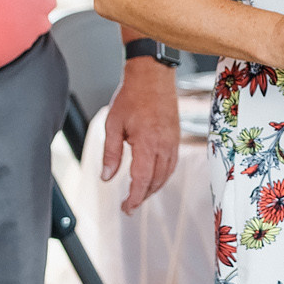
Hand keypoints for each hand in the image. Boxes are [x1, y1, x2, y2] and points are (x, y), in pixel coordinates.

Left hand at [100, 57, 183, 214]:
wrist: (152, 75)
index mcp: (147, 143)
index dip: (134, 197)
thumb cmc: (132, 96)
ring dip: (153, 188)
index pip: (142, 180)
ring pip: (166, 175)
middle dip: (142, 196)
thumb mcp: (112, 124)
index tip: (126, 208)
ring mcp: (173, 141)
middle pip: (156, 181)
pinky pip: (172, 164)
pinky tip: (154, 177)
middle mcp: (164, 145)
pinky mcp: (176, 137)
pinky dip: (163, 176)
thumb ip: (110, 153)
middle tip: (129, 205)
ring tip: (139, 194)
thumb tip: (107, 177)